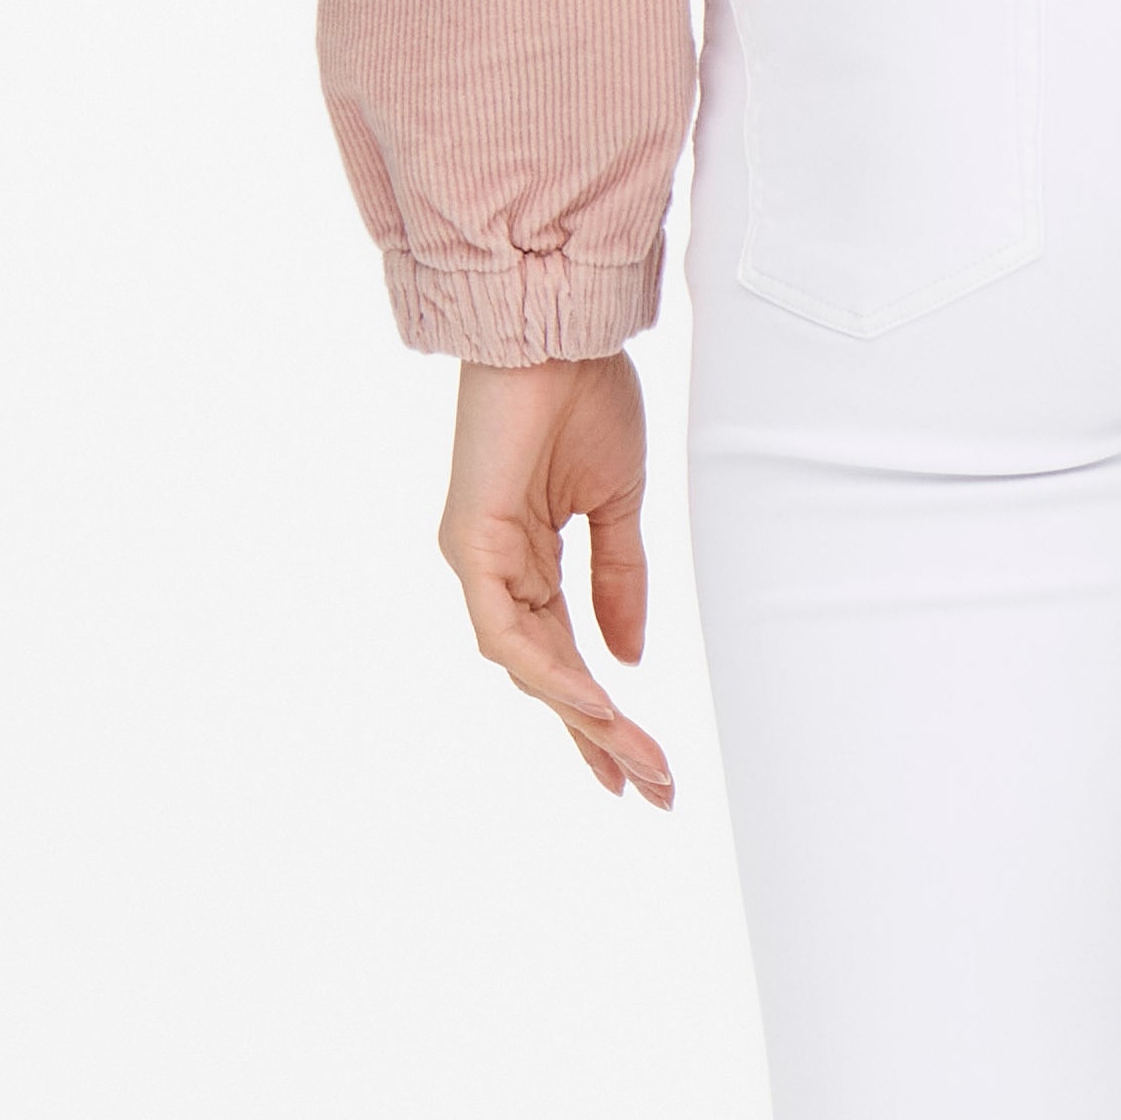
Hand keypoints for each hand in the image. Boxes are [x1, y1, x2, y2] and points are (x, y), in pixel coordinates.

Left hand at [438, 353, 671, 805]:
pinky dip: (550, 669)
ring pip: (527, 666)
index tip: (642, 765)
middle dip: (597, 738)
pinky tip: (592, 701)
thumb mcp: (617, 505)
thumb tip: (628, 658)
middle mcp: (496, 571)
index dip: (601, 715)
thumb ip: (619, 582)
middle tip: (649, 787)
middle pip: (548, 676)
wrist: (556, 332)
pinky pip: (507, 630)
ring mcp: (480, 562)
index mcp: (529, 561)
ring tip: (633, 757)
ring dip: (582, 716)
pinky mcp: (471, 544)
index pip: (566, 656)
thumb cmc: (581, 398)